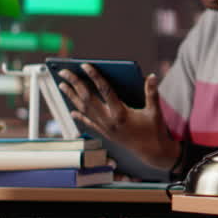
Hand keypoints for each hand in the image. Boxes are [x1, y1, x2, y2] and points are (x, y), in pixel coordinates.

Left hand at [59, 64, 179, 169]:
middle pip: (87, 98)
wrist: (151, 152)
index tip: (85, 65)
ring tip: (62, 85)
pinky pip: (89, 123)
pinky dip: (80, 116)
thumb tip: (151, 75)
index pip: (104, 90)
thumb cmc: (154, 130)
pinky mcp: (105, 133)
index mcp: (120, 113)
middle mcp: (108, 120)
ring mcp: (104, 127)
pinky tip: (72, 111)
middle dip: (75, 83)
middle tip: (64, 72)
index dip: (94, 76)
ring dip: (72, 97)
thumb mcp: (155, 111)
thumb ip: (152, 93)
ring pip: (84, 109)